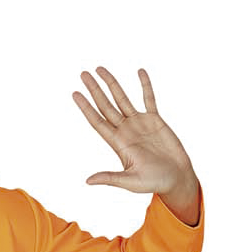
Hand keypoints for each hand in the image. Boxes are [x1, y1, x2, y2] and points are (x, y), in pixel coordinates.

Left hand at [72, 66, 194, 195]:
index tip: (75, 93)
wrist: (176, 177)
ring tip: (100, 69)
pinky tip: (139, 71)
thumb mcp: (130, 181)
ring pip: (122, 98)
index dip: (86, 107)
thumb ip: (110, 178)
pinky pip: (148, 98)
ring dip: (112, 83)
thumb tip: (88, 181)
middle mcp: (126, 130)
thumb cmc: (153, 183)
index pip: (97, 121)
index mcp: (118, 143)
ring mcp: (139, 123)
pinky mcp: (155, 120)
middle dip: (94, 90)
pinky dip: (144, 85)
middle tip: (83, 74)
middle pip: (106, 105)